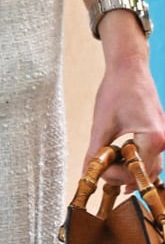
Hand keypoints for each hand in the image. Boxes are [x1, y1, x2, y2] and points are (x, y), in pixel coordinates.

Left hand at [86, 50, 164, 188]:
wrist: (129, 68)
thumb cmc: (116, 91)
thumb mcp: (101, 124)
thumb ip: (95, 153)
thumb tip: (86, 174)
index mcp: (153, 138)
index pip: (135, 172)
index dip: (115, 176)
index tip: (99, 169)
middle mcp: (164, 140)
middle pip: (145, 174)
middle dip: (122, 175)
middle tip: (102, 168)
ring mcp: (164, 137)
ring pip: (148, 167)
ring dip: (128, 169)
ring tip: (109, 161)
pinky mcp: (160, 134)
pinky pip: (150, 156)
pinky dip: (135, 161)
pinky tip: (118, 156)